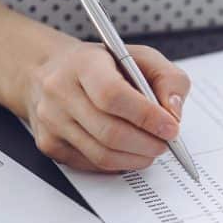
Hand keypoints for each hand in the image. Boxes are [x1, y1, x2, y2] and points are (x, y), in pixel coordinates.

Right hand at [23, 41, 190, 170]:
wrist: (54, 72)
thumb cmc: (104, 65)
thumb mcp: (143, 57)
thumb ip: (168, 79)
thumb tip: (173, 112)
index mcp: (84, 64)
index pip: (113, 95)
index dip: (147, 116)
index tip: (171, 127)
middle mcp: (60, 91)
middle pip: (109, 132)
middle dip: (147, 144)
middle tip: (166, 143)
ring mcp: (51, 120)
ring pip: (102, 155)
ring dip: (137, 158)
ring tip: (152, 148)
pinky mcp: (50, 144)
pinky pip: (92, 165)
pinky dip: (119, 164)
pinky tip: (130, 152)